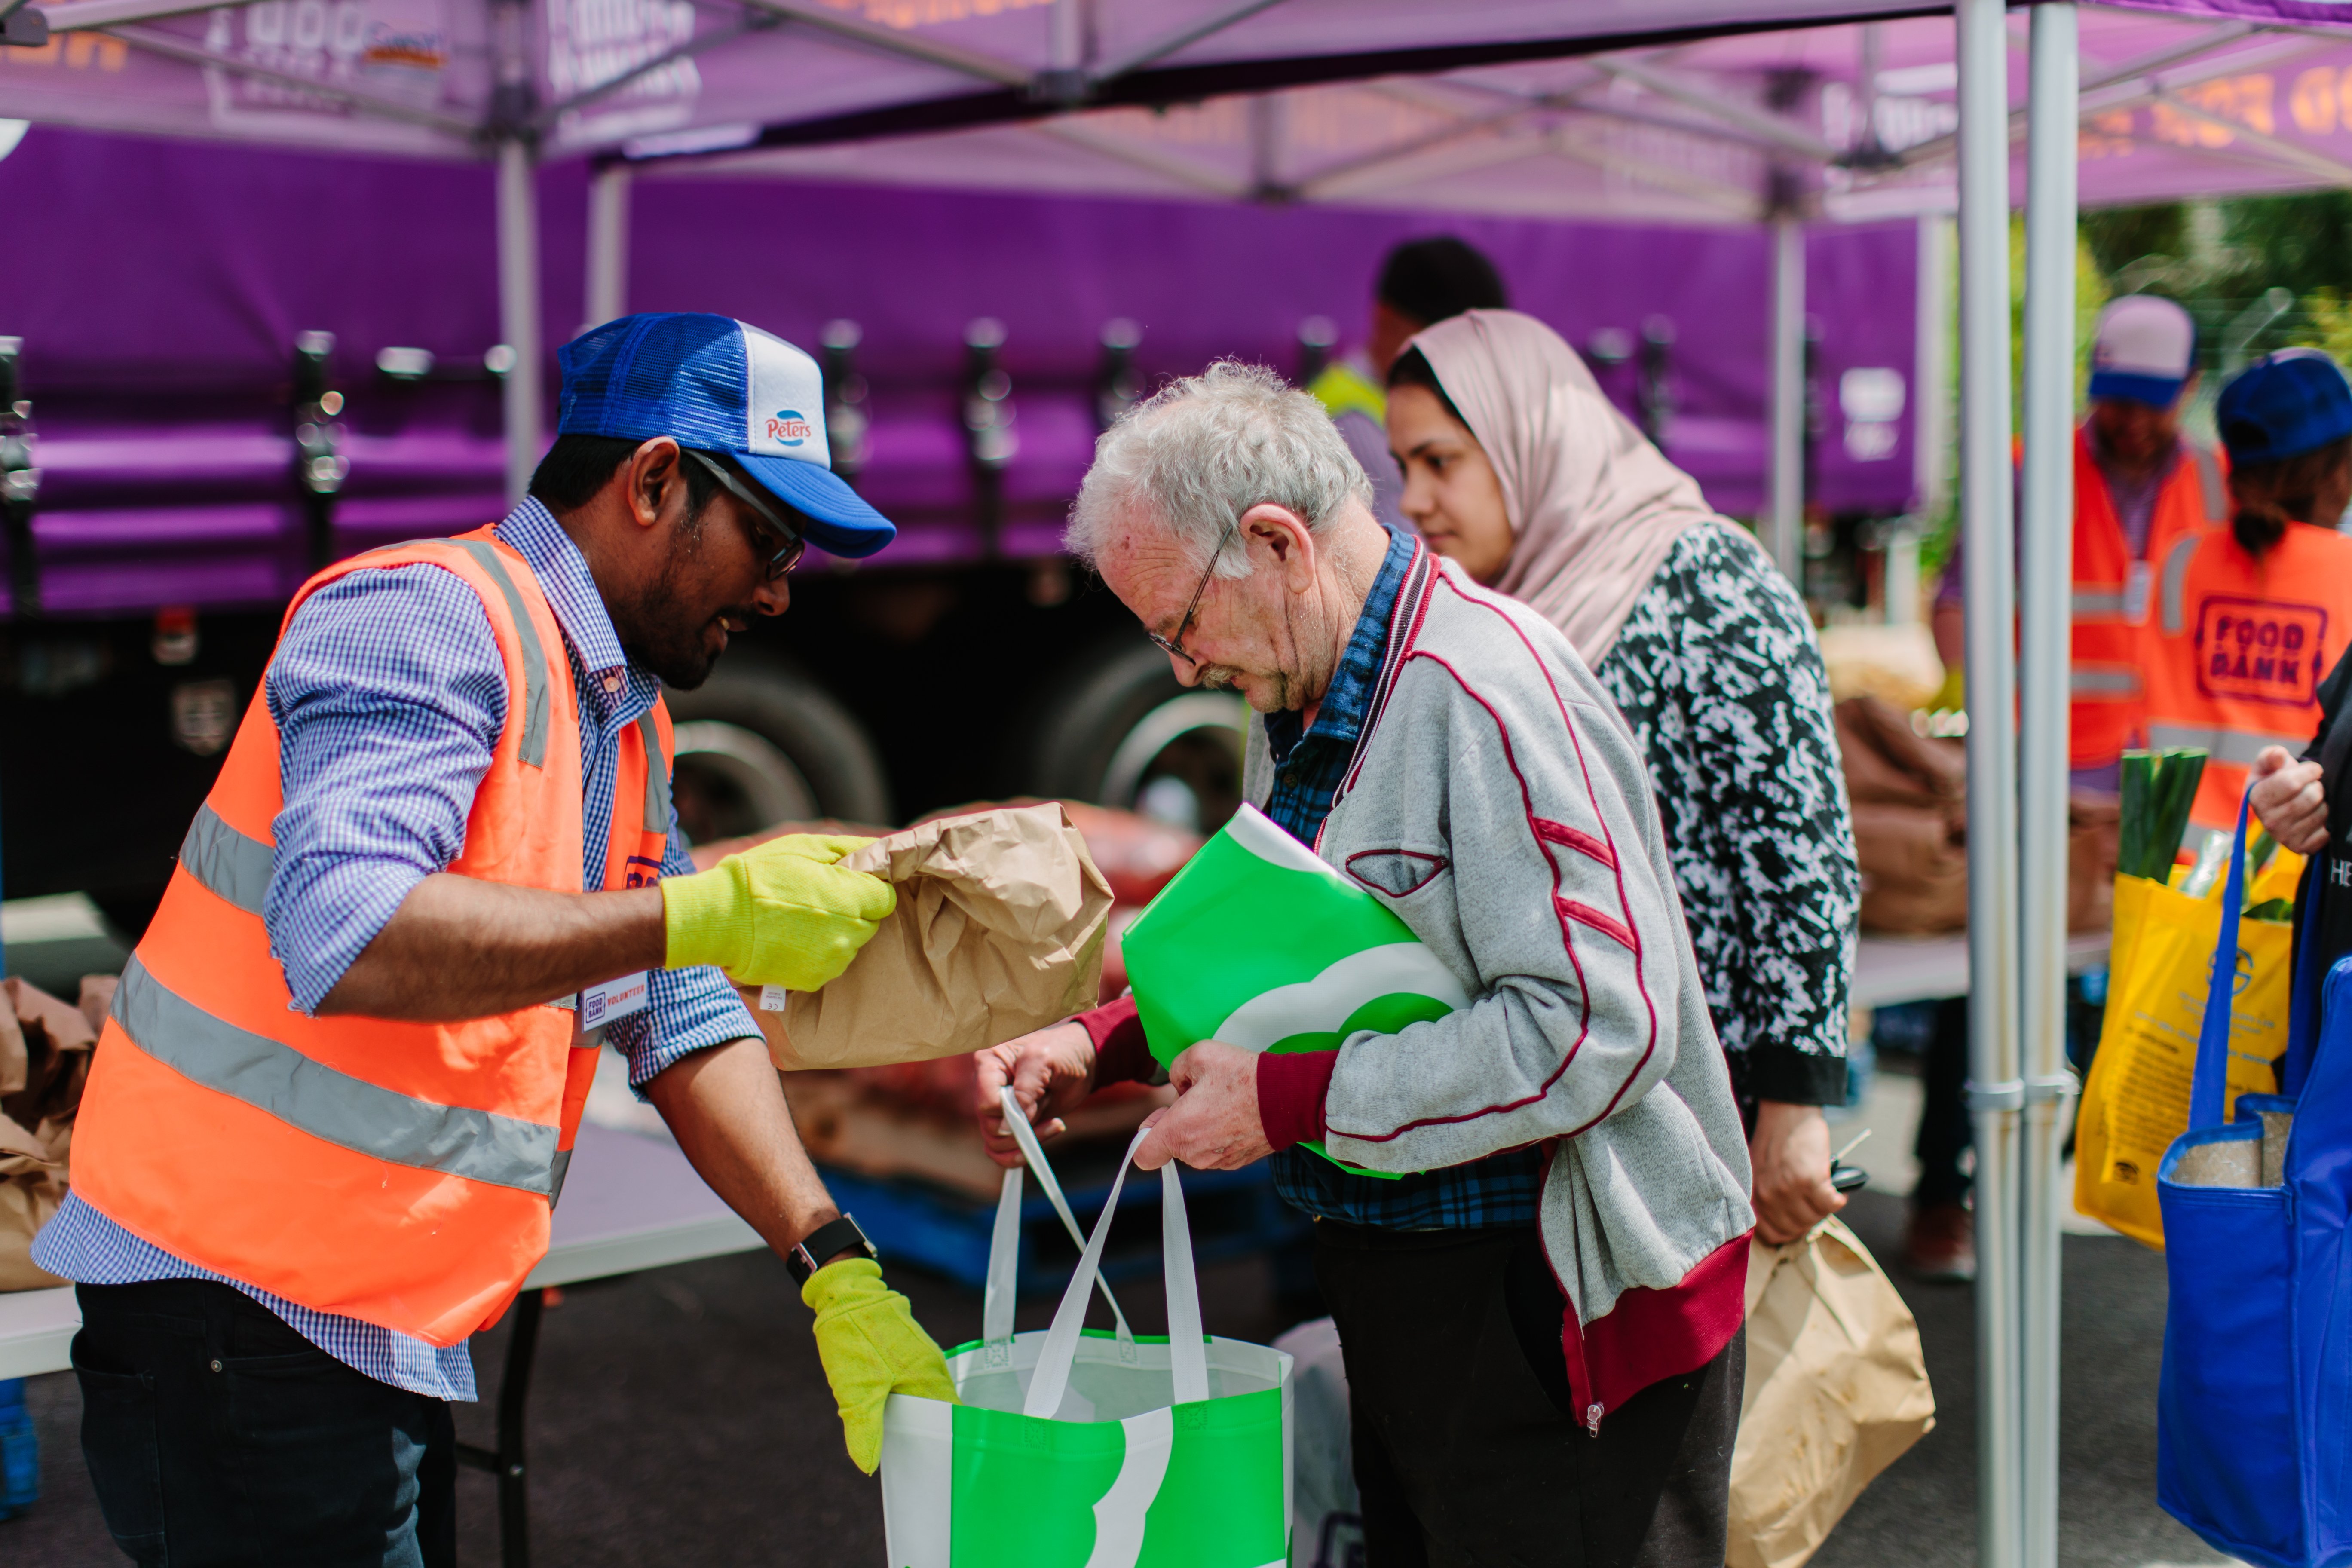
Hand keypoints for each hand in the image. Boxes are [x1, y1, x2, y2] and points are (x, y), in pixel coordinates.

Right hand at [661, 833, 895, 989]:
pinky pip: (828, 965)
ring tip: (798, 920)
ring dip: (834, 934)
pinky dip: (815, 954)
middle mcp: (849, 934)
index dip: (866, 888)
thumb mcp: (806, 847)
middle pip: (869, 923)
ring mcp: (832, 961)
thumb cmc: (761, 875)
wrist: (718, 918)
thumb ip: (852, 848)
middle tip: (816, 900)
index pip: (885, 898)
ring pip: (849, 945)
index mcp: (853, 899)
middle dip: (852, 911)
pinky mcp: (813, 980)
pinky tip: (790, 939)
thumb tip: (882, 850)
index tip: (843, 884)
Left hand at [803, 1258, 956, 1473]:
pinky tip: (888, 1413)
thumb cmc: (853, 1337)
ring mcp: (920, 1356)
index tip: (939, 1466)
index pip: (951, 1418)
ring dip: (913, 1417)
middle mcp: (932, 1366)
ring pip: (923, 1396)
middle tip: (915, 1464)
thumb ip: (865, 1429)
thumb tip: (868, 1466)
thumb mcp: (856, 1390)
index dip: (946, 1442)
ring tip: (901, 1444)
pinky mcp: (905, 1351)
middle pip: (938, 1410)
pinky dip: (904, 1400)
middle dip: (927, 1435)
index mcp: (929, 1376)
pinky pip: (912, 1383)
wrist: (843, 1292)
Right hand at [974, 1020, 1099, 1168]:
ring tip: (1054, 1125)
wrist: (1080, 1060)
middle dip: (1021, 1129)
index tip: (1032, 1109)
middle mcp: (988, 1088)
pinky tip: (1049, 1133)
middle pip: (990, 1126)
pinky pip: (1002, 1151)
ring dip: (1026, 1142)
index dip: (1007, 1113)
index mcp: (989, 1064)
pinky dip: (1023, 1152)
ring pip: (995, 1143)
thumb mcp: (1044, 1060)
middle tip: (1050, 1119)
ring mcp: (999, 1109)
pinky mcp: (1011, 1124)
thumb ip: (1026, 1088)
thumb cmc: (1061, 1050)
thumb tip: (1010, 1125)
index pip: (986, 1102)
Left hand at [1133, 1041, 1270, 1171]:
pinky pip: (1217, 1149)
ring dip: (1201, 1127)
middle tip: (1199, 1095)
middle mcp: (1196, 1154)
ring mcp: (1219, 1162)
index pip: (1143, 1154)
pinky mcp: (1238, 1161)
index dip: (1146, 1134)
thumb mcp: (1199, 1054)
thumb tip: (1180, 1085)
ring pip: (1196, 1146)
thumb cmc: (1243, 1078)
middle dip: (1179, 1121)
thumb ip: (1176, 1069)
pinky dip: (1221, 1134)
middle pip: (1172, 1144)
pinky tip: (1236, 1112)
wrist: (1289, 1097)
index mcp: (1179, 1132)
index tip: (1162, 1116)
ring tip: (1222, 1102)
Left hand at [1749, 1100, 1844, 1244]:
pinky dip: (1838, 1199)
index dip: (1789, 1230)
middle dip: (1809, 1219)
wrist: (1787, 1112)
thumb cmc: (1775, 1141)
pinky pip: (1831, 1205)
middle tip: (1814, 1203)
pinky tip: (1836, 1188)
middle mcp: (1767, 1196)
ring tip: (1823, 1191)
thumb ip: (1764, 1198)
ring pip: (1815, 1218)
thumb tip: (1783, 1223)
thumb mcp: (1758, 1173)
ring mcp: (1788, 1189)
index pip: (1771, 1234)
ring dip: (1823, 1208)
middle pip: (1795, 1229)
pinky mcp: (1810, 1180)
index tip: (1798, 1220)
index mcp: (1753, 1195)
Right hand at [2250, 747, 2329, 855]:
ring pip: (2321, 813)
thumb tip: (2279, 756)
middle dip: (2317, 787)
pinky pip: (2326, 833)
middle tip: (2311, 787)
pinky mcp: (2299, 848)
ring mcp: (2283, 837)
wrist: (2278, 804)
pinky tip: (2314, 818)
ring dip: (2322, 804)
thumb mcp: (2268, 763)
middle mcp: (2268, 821)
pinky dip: (2326, 823)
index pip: (2292, 782)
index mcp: (2257, 797)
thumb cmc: (2275, 779)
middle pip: (2310, 797)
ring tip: (2311, 802)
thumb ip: (2272, 755)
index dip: (2310, 771)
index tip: (2312, 770)